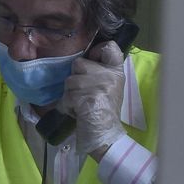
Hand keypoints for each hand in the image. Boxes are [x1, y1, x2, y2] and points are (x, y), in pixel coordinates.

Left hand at [62, 41, 126, 158]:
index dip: (97, 50)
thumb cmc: (105, 112)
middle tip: (84, 95)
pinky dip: (67, 106)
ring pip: (69, 80)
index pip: (110, 47)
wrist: (105, 136)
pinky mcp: (87, 99)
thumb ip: (100, 72)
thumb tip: (81, 61)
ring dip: (70, 94)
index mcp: (116, 72)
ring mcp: (98, 87)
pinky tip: (77, 113)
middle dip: (76, 79)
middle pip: (79, 63)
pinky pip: (66, 96)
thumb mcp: (109, 87)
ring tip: (81, 105)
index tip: (92, 61)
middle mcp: (109, 76)